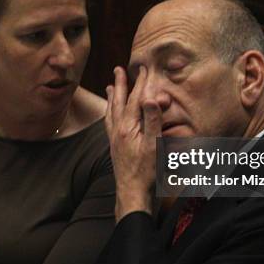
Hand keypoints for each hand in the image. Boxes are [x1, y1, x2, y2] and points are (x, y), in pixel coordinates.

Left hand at [105, 66, 161, 221]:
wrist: (132, 194)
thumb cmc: (146, 173)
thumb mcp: (154, 145)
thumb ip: (152, 120)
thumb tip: (150, 97)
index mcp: (128, 127)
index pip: (136, 99)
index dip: (141, 83)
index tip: (143, 68)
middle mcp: (118, 130)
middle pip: (119, 102)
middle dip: (120, 84)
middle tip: (118, 69)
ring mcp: (114, 139)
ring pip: (111, 112)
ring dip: (112, 97)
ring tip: (109, 86)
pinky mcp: (115, 147)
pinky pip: (109, 124)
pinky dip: (110, 114)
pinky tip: (111, 116)